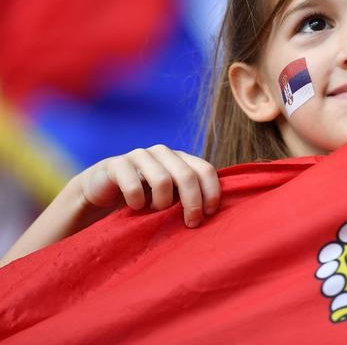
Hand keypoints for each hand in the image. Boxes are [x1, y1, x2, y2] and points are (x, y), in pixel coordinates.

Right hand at [76, 145, 220, 227]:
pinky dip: (137, 200)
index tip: (210, 213)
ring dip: (161, 203)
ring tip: (155, 212)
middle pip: (187, 175)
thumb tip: (215, 214)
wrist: (102, 190)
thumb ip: (190, 197)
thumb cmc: (144, 196)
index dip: (212, 191)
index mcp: (181, 159)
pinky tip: (135, 207)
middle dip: (192, 202)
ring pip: (162, 180)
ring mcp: (140, 155)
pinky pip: (132, 184)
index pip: (205, 169)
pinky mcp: (117, 163)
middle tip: (190, 223)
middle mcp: (164, 153)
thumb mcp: (171, 197)